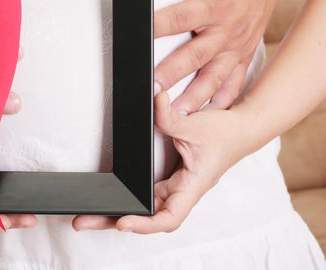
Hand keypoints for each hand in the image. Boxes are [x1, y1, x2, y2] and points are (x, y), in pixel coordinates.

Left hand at [72, 91, 249, 233]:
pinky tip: (112, 199)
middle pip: (148, 216)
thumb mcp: (195, 125)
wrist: (241, 131)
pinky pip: (148, 194)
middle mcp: (181, 191)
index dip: (145, 224)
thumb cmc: (225, 134)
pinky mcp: (170, 179)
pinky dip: (131, 199)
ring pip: (146, 208)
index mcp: (192, 186)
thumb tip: (154, 100)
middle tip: (84, 221)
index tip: (123, 221)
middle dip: (116, 220)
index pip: (168, 216)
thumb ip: (169, 116)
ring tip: (90, 213)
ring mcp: (175, 187)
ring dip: (120, 211)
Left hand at [154, 0, 291, 113]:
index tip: (140, 37)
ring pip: (214, 77)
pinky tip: (207, 116)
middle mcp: (226, 29)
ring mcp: (235, 46)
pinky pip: (233, 83)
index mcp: (215, 3)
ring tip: (177, 114)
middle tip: (152, 87)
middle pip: (195, 55)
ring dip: (195, 97)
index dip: (158, 26)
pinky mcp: (241, 56)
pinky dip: (221, 101)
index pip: (181, 18)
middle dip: (173, 73)